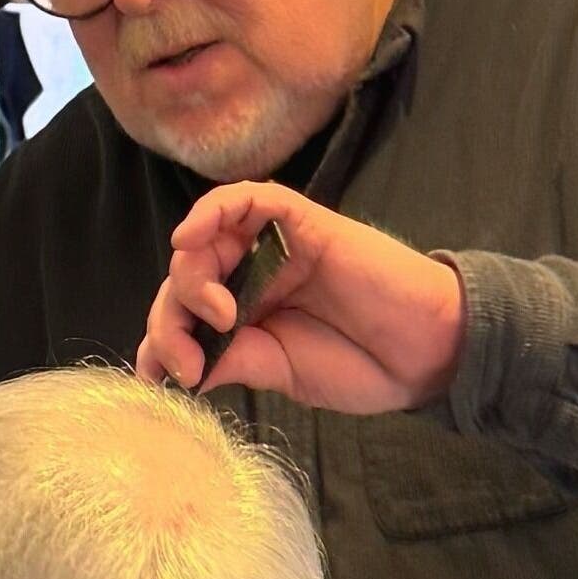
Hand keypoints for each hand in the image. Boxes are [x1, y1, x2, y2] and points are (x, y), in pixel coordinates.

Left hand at [135, 185, 466, 414]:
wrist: (422, 353)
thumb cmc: (361, 364)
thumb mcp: (278, 372)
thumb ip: (230, 360)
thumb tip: (173, 369)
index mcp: (247, 313)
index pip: (183, 315)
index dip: (160, 343)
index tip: (155, 380)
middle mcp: (253, 274)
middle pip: (185, 278)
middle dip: (172, 320)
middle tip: (189, 362)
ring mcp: (275, 246)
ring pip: (207, 238)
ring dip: (191, 274)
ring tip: (216, 314)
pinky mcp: (301, 222)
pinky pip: (248, 198)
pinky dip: (211, 209)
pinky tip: (190, 238)